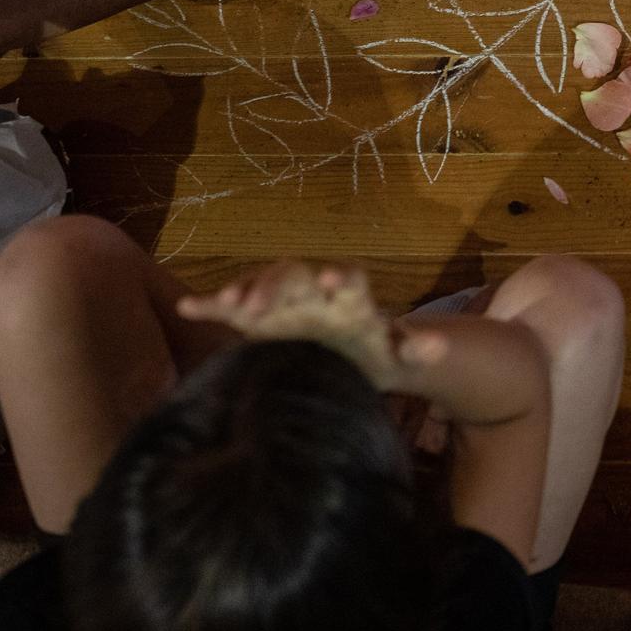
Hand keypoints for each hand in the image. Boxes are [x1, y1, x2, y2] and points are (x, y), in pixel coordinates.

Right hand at [178, 261, 446, 391]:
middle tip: (258, 305)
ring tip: (228, 306)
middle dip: (278, 285)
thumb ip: (418, 350)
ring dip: (245, 292)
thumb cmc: (376, 351)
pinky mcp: (255, 318)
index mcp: (351, 297)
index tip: (330, 280)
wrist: (351, 353)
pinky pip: (228, 306)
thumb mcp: (398, 355)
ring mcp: (282, 301)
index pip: (347, 278)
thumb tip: (444, 348)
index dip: (338, 276)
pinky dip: (209, 303)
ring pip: (261, 285)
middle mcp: (313, 290)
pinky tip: (186, 308)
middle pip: (295, 275)